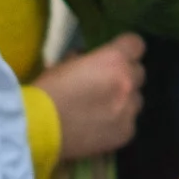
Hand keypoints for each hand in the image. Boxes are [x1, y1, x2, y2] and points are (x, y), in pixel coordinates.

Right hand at [35, 35, 145, 160]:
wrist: (38, 128)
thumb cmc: (47, 91)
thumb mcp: (64, 65)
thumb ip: (84, 59)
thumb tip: (87, 59)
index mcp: (113, 60)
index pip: (136, 45)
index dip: (127, 49)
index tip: (118, 55)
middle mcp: (127, 83)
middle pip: (139, 73)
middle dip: (126, 76)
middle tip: (107, 84)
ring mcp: (129, 110)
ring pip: (136, 100)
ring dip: (124, 101)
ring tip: (103, 109)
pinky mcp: (126, 134)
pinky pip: (129, 123)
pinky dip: (118, 123)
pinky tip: (100, 128)